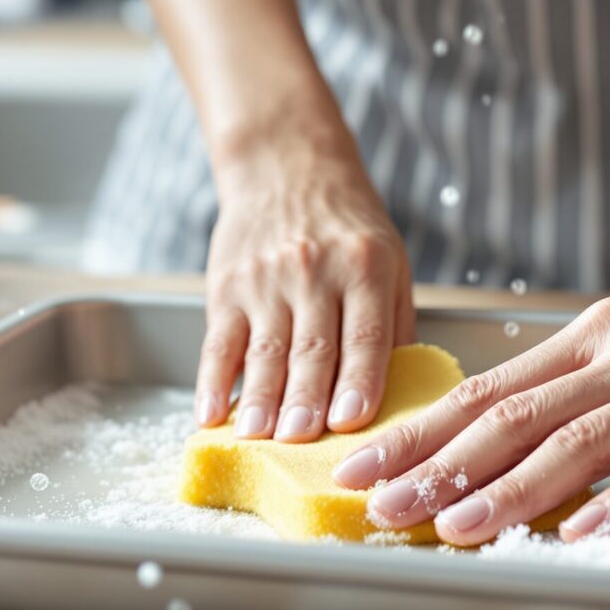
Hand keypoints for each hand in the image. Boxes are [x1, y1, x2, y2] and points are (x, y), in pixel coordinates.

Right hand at [196, 140, 413, 441]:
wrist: (285, 165)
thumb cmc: (346, 225)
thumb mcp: (389, 260)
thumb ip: (393, 324)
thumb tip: (399, 398)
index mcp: (365, 266)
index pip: (364, 332)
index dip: (357, 379)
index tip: (351, 421)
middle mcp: (315, 271)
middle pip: (311, 348)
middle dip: (304, 400)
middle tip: (299, 443)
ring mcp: (266, 278)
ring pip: (264, 349)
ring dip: (259, 399)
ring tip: (257, 437)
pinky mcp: (226, 285)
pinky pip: (218, 341)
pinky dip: (212, 382)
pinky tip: (211, 414)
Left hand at [331, 267, 609, 544]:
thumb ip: (592, 381)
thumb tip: (517, 427)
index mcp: (600, 332)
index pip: (489, 386)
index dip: (420, 428)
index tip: (361, 460)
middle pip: (511, 413)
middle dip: (434, 463)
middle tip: (375, 502)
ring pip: (573, 442)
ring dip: (507, 490)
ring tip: (453, 527)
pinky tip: (580, 535)